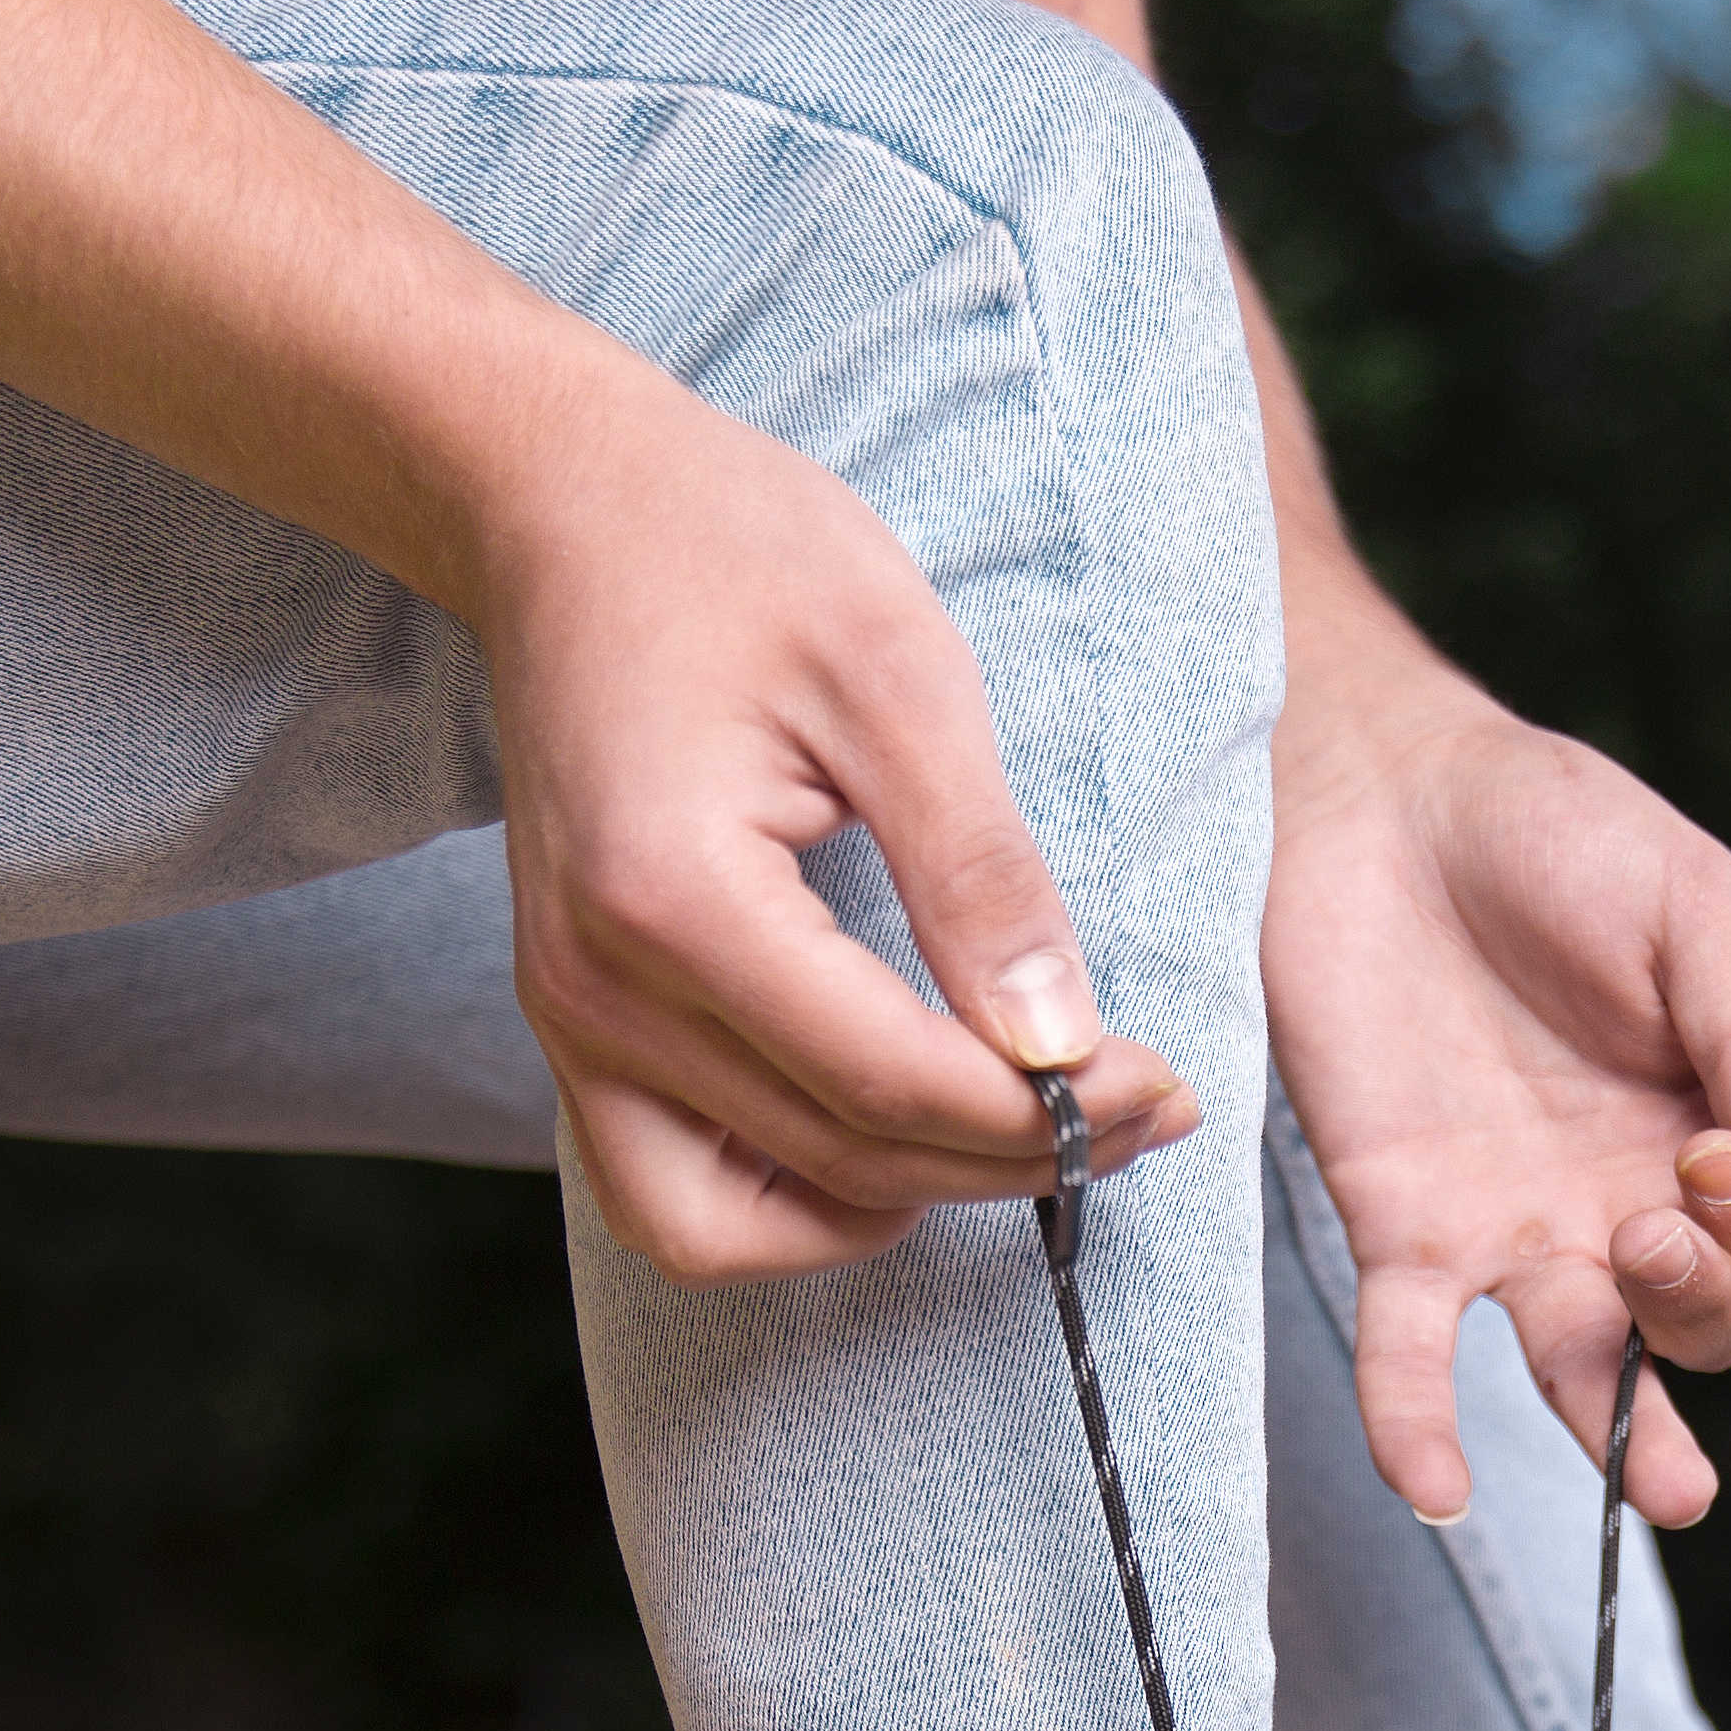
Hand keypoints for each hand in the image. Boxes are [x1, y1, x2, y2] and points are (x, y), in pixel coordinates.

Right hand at [479, 379, 1197, 1280]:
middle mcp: (597, 991)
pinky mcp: (570, 1029)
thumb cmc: (734, 554)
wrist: (564, 506)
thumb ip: (981, 874)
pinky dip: (789, 1206)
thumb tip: (1061, 1048)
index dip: (1050, 1114)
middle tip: (1141, 1110)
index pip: (895, 1086)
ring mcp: (566, 1023)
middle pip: (845, 1162)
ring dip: (906, 1202)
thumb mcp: (900, 675)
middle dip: (1013, 1158)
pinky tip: (891, 1142)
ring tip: (1021, 1133)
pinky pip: (673, 1202)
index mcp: (675, 899)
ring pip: (747, 1224)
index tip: (1166, 1087)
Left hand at [1263, 626, 1730, 1524]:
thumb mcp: (1692, 909)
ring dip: (1623, 1437)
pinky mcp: (1400, 1227)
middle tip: (1652, 1225)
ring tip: (1662, 1488)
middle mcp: (1621, 1204)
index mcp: (1711, 1129)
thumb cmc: (1554, 830)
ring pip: (1586, 1374)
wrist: (1378, 791)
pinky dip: (1416, 1423)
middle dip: (1702, 1304)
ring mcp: (1513, 1231)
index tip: (1713, 1145)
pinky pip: (1409, 1352)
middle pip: (1703, 1329)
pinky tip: (1432, 1489)